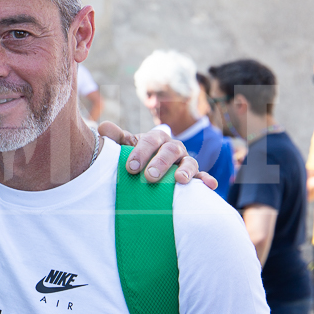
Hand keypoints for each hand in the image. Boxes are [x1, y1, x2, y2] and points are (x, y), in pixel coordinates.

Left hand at [98, 121, 217, 188]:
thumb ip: (116, 139)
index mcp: (156, 138)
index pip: (150, 141)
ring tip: (180, 180)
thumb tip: (103, 127)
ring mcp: (185, 161)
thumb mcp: (126, 147)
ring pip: (189, 162)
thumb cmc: (137, 156)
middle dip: (160, 163)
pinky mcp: (194, 175)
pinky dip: (206, 180)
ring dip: (185, 171)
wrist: (150, 167)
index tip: (130, 167)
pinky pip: (202, 177)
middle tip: (150, 177)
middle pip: (170, 151)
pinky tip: (209, 185)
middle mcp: (173, 147)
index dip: (140, 152)